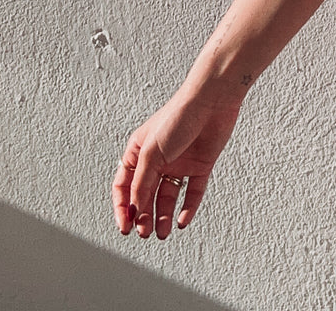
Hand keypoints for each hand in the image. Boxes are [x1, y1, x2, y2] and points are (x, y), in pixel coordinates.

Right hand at [112, 87, 243, 239]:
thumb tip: (135, 209)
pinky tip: (182, 221)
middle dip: (143, 216)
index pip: (124, 186)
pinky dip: (188, 208)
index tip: (125, 227)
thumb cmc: (178, 116)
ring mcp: (180, 163)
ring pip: (168, 196)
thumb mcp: (152, 152)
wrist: (213, 100)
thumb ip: (142, 182)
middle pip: (146, 195)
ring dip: (163, 216)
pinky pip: (193, 192)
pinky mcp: (201, 165)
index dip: (122, 207)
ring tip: (162, 233)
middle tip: (143, 233)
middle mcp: (159, 159)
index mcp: (139, 151)